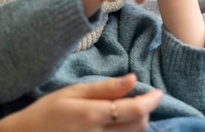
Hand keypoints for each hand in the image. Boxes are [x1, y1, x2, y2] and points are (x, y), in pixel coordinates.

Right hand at [0, 74, 161, 131]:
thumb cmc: (46, 112)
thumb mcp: (73, 93)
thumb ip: (105, 88)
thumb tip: (134, 79)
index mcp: (92, 115)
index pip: (136, 110)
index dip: (152, 101)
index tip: (158, 92)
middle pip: (139, 126)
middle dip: (145, 111)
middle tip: (138, 99)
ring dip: (137, 125)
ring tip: (126, 112)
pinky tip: (117, 126)